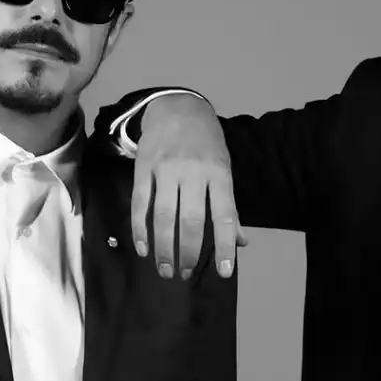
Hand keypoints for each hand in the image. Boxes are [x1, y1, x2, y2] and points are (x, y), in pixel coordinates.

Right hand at [132, 94, 247, 280]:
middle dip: (188, 252)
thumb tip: (240, 242)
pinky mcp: (143, 169)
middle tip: (185, 274)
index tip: (225, 272)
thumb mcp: (225, 169)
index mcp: (219, 174)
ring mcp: (166, 171)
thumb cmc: (207, 143)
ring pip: (164, 216)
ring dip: (164, 248)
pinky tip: (144, 249)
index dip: (225, 246)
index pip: (225, 215)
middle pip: (191, 220)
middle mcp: (193, 173)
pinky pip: (140, 205)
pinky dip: (140, 230)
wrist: (177, 106)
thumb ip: (230, 207)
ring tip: (165, 270)